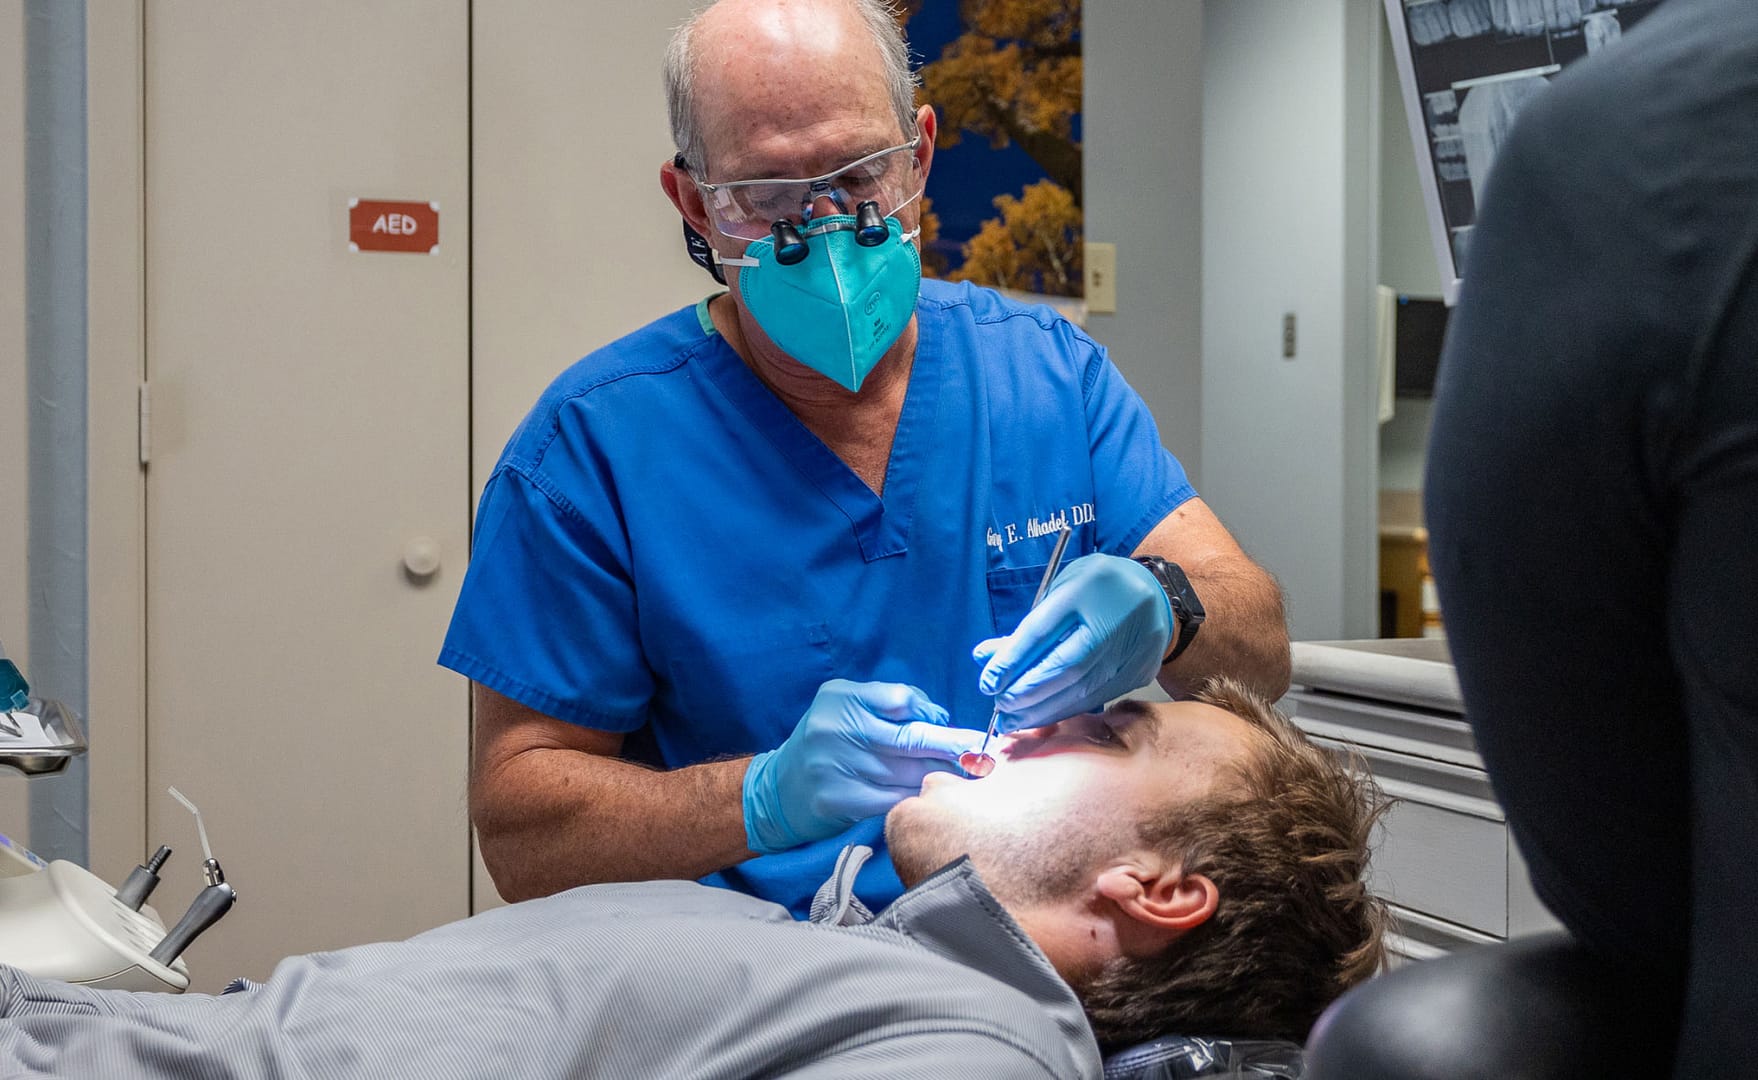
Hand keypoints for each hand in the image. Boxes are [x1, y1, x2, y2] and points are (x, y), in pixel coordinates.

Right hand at [742, 680, 980, 854]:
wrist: (778, 789)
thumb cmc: (826, 742)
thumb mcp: (846, 707)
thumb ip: (887, 703)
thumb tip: (938, 715)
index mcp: (841, 699)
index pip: (901, 700)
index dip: (931, 715)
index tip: (952, 726)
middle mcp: (836, 729)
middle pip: (910, 738)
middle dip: (952, 747)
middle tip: (984, 753)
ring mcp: (836, 767)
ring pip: (907, 772)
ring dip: (940, 776)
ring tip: (966, 776)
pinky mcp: (840, 800)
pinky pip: (894, 799)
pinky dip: (917, 797)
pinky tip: (934, 798)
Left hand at [972, 553, 1172, 733]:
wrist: (1155, 593)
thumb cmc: (1096, 589)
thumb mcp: (1059, 592)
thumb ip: (1027, 627)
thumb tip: (987, 659)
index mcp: (1088, 586)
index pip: (1042, 630)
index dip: (1012, 661)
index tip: (988, 683)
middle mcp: (1116, 616)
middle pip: (1065, 666)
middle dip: (1027, 692)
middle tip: (1000, 708)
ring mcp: (1135, 646)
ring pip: (1084, 689)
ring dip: (1044, 709)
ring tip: (1015, 720)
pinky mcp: (1141, 670)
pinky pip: (1099, 697)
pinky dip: (1068, 709)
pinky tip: (1046, 716)